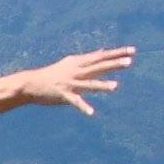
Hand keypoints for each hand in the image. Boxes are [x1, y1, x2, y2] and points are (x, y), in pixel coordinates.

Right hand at [17, 44, 136, 115]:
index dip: (116, 53)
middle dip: (113, 64)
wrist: (31, 83)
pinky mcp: (63, 95)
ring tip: (116, 87)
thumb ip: (89, 59)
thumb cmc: (53, 73)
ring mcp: (70, 83)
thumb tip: (104, 51)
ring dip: (102, 85)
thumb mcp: (71, 62)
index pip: (101, 56)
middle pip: (98, 67)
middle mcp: (76, 71)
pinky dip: (83, 107)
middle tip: (129, 61)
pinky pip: (75, 102)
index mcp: (79, 63)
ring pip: (88, 84)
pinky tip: (92, 113)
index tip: (132, 51)